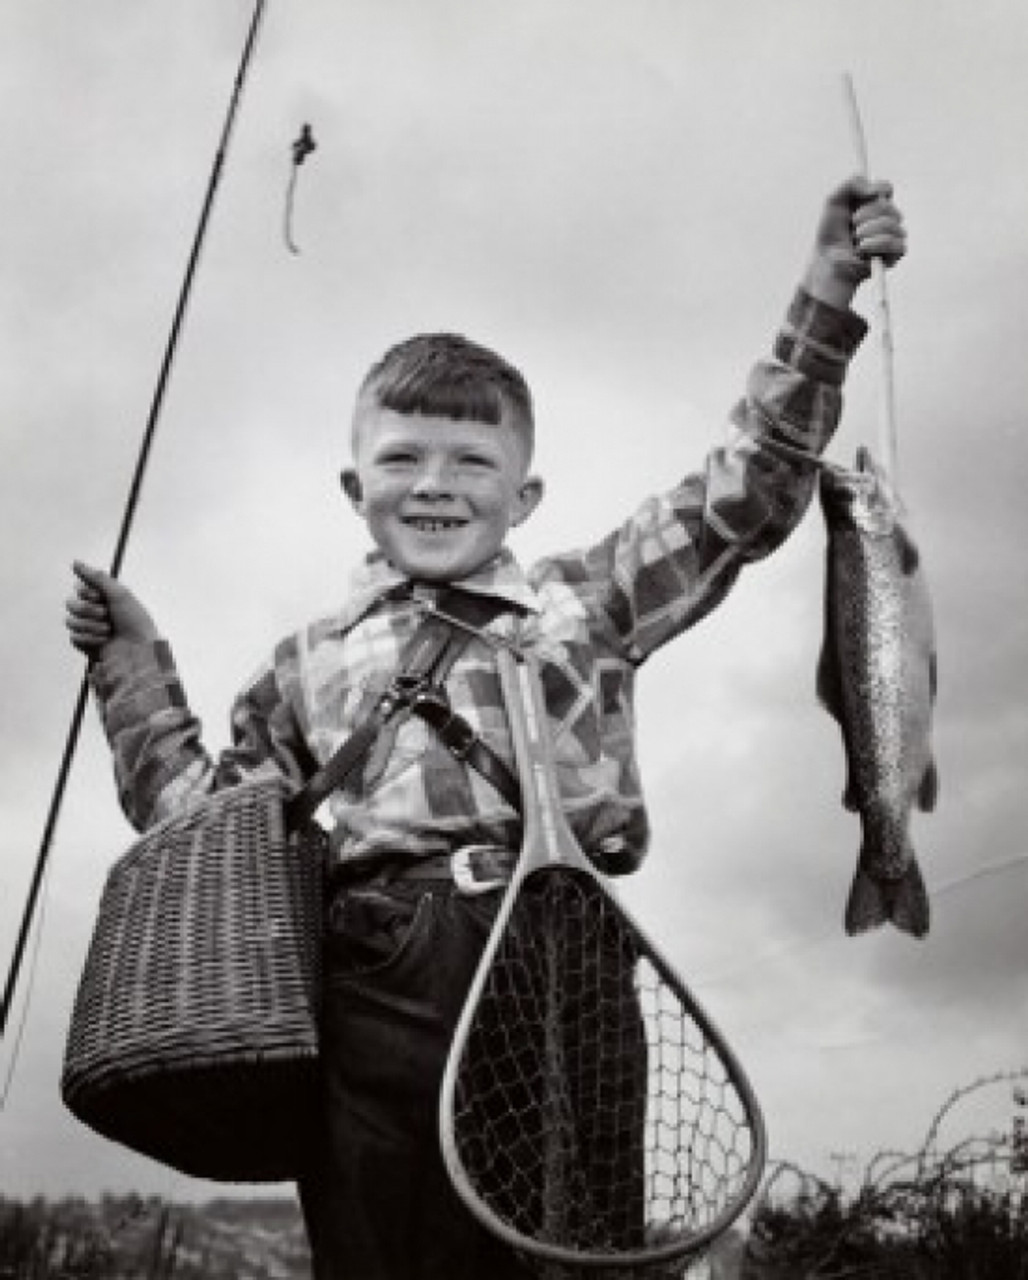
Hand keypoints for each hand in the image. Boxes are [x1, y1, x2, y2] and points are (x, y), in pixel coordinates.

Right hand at [65, 561, 158, 657]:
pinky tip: (104, 642)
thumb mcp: (119, 594)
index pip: (80, 589)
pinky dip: (90, 639)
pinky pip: (74, 637)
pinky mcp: (86, 644)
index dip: (89, 594)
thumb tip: (76, 563)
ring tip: (108, 631)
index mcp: (103, 598)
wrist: (139, 649)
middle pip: (71, 604)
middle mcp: (95, 612)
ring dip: (91, 626)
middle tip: (106, 615)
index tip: (102, 599)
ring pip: (71, 621)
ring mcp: (89, 629)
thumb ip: (97, 577)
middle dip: (89, 610)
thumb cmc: (135, 621)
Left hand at [804, 175, 906, 306]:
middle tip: (852, 224)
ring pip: (892, 223)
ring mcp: (894, 235)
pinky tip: (862, 250)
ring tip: (855, 240)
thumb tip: (875, 187)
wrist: (827, 261)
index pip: (886, 188)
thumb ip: (851, 184)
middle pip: (888, 205)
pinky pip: (895, 243)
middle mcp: (888, 217)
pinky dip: (875, 245)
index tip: (860, 197)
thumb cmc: (830, 234)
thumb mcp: (834, 202)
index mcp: (875, 203)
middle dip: (865, 214)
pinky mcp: (896, 254)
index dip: (874, 190)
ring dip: (867, 231)